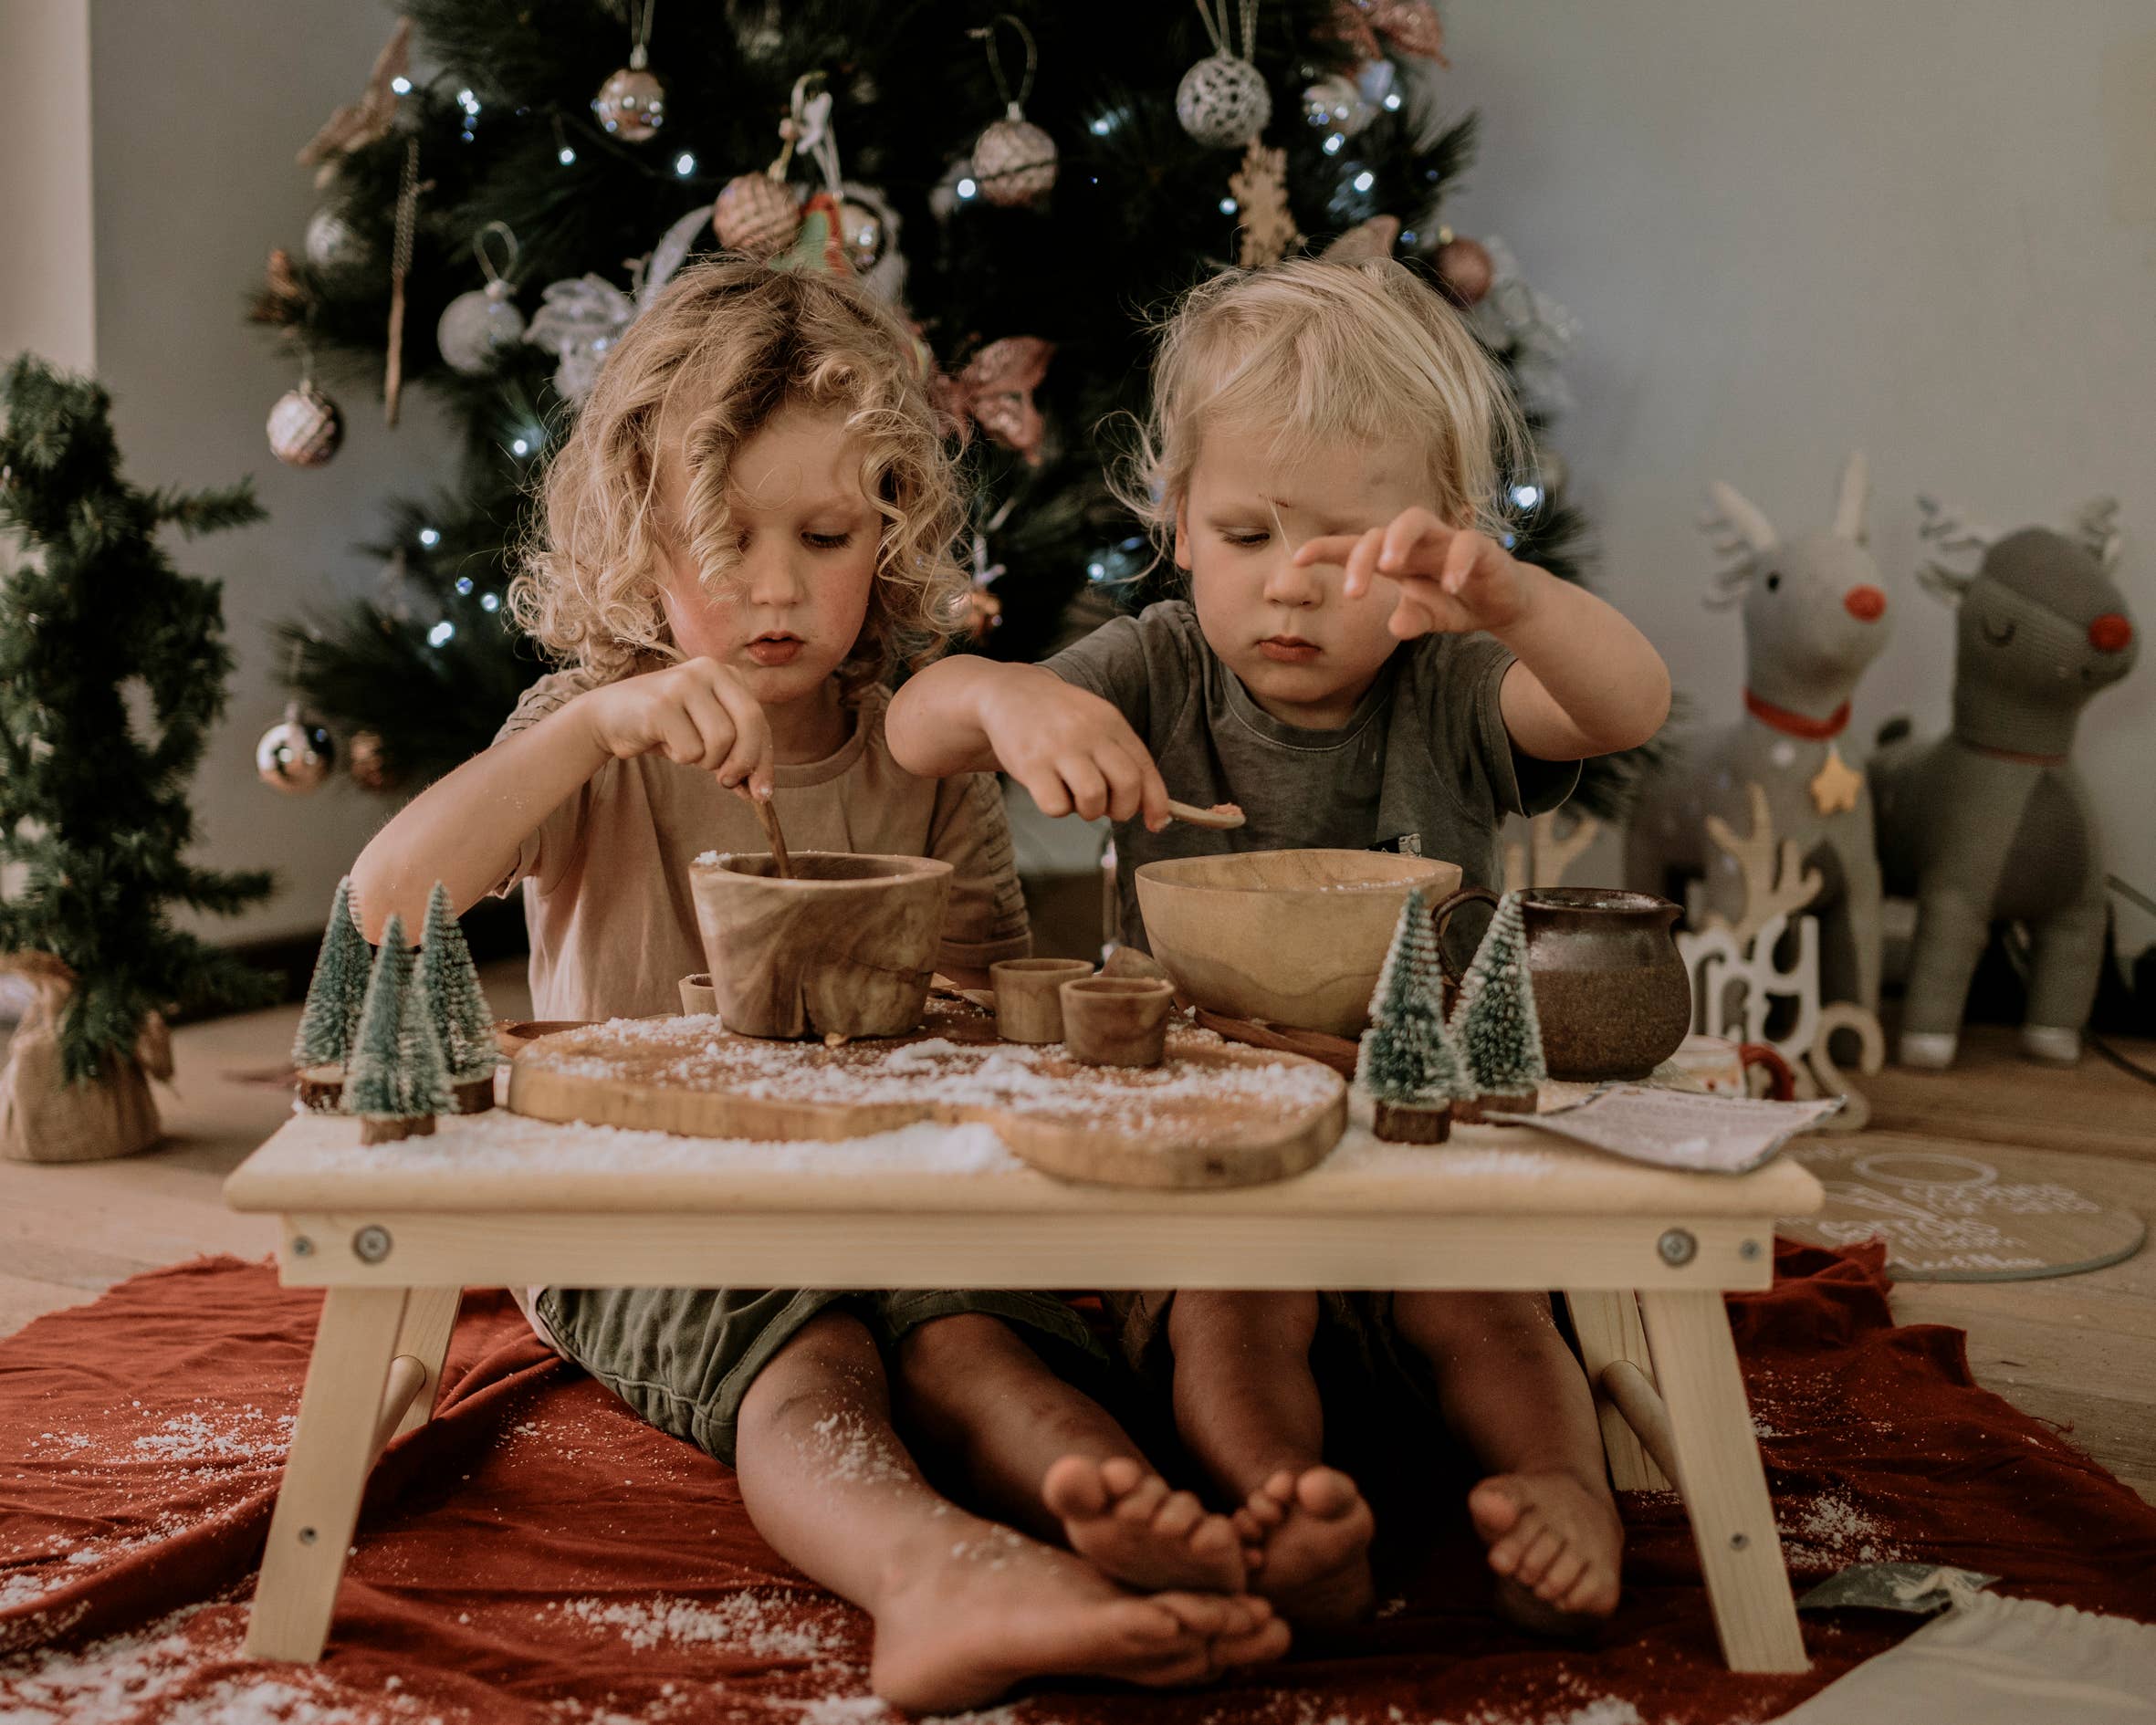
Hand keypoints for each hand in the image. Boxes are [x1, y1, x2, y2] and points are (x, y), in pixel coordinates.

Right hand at [577, 657, 774, 795]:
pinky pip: (691, 750)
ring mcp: (684, 683)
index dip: (763, 760)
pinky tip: (664, 742)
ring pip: (721, 741)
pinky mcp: (662, 703)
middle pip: (750, 724)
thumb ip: (735, 755)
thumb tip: (759, 792)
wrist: (608, 718)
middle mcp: (709, 669)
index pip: (759, 720)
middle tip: (725, 782)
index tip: (763, 794)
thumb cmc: (664, 728)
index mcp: (726, 674)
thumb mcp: (706, 737)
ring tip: (684, 750)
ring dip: (705, 760)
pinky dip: (680, 757)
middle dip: (742, 762)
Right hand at [981, 667, 1169, 827]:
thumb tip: (1149, 808)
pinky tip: (1049, 790)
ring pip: (1093, 799)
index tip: (1156, 823)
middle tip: (1106, 807)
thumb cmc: (1060, 718)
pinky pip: (1056, 807)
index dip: (1156, 802)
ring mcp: (1059, 748)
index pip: (1145, 768)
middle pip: (1127, 784)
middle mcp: (1089, 733)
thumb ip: (1123, 757)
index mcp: (1111, 723)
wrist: (1009, 692)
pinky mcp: (1031, 765)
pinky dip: (1057, 809)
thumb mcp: (1097, 723)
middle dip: (1123, 809)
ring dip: (1089, 811)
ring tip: (1074, 797)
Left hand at [1295, 507, 1537, 639]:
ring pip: (1417, 519)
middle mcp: (1417, 544)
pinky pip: (1466, 544)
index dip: (1326, 549)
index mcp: (1396, 559)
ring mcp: (1447, 541)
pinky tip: (1450, 587)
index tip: (1297, 559)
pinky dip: (1456, 564)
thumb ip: (1411, 620)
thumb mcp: (1428, 618)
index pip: (1355, 546)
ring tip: (1389, 566)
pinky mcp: (1481, 547)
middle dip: (1360, 557)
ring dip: (1399, 539)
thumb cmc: (1455, 603)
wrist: (1503, 602)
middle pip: (1380, 531)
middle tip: (1352, 593)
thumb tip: (1397, 627)